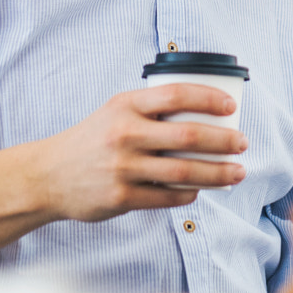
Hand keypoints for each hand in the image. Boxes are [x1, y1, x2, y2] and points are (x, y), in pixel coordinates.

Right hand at [32, 84, 247, 222]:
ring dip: (218, 173)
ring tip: (237, 172)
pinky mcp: (121, 197)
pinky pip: (168, 198)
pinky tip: (200, 190)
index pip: (176, 94)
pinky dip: (189, 194)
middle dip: (224, 141)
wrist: (49, 175)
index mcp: (125, 106)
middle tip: (243, 144)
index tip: (231, 107)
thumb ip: (150, 110)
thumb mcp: (115, 112)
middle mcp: (125, 134)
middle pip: (189, 136)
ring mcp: (123, 168)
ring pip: (185, 172)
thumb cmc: (92, 140)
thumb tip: (205, 115)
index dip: (209, 98)